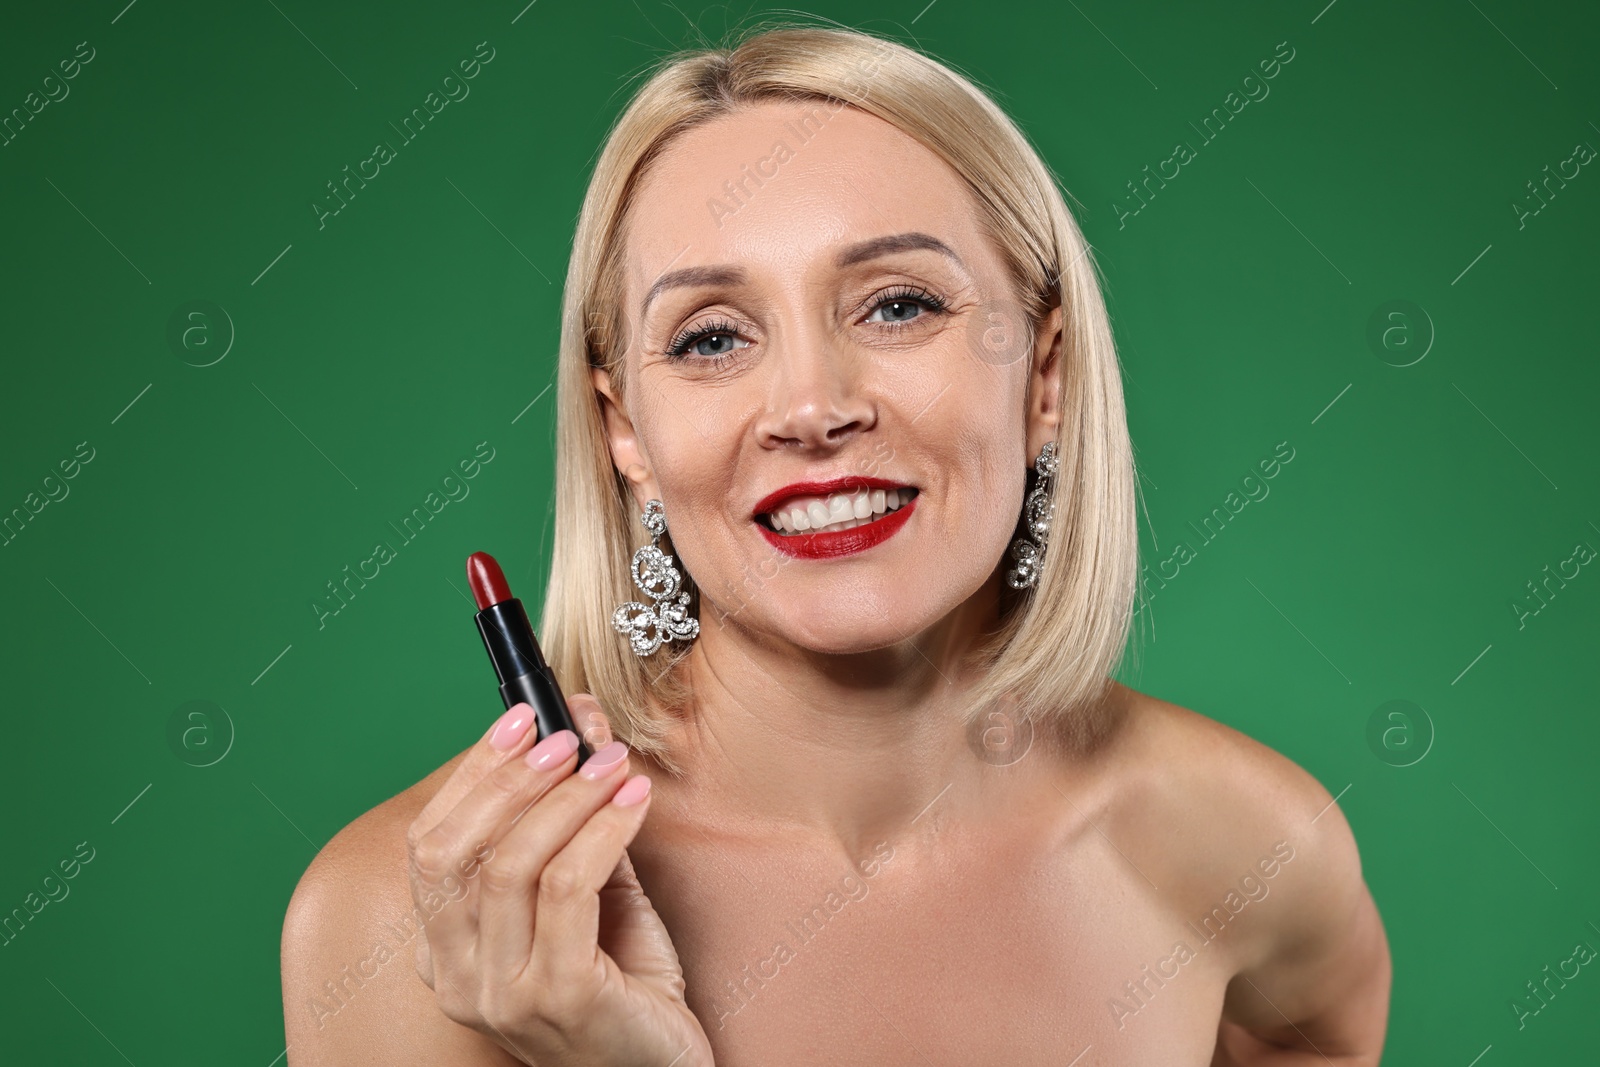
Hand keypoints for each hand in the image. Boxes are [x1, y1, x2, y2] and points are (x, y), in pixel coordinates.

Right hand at [405, 694, 713, 1066]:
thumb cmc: (625, 985)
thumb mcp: (592, 896)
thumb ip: (576, 823)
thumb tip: (579, 730)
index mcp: (445, 951)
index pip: (430, 846)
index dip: (473, 774)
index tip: (521, 718)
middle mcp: (456, 977)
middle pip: (454, 851)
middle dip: (510, 777)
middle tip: (567, 735)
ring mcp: (501, 994)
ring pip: (510, 865)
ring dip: (567, 797)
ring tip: (613, 763)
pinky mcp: (556, 998)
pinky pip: (567, 889)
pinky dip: (602, 830)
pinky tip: (633, 802)